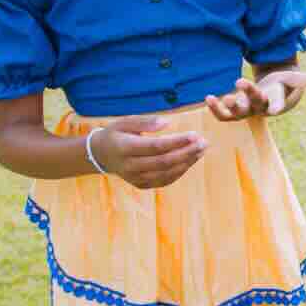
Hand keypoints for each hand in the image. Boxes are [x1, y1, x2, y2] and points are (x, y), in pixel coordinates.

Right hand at [91, 115, 206, 189]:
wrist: (101, 155)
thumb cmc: (117, 133)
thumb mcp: (125, 121)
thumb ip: (146, 121)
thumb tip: (168, 122)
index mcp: (125, 148)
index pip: (156, 146)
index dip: (177, 141)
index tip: (195, 134)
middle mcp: (130, 166)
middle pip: (164, 162)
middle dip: (187, 153)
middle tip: (204, 143)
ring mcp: (135, 178)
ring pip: (166, 173)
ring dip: (187, 162)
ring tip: (201, 150)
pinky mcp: (141, 185)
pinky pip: (164, 181)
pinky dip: (180, 172)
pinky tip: (191, 160)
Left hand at [207, 69, 305, 120]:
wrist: (272, 91)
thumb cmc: (284, 83)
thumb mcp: (292, 78)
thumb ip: (298, 79)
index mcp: (276, 102)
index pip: (278, 104)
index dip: (277, 106)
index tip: (275, 109)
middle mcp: (261, 109)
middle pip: (255, 103)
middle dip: (248, 93)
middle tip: (240, 80)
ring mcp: (247, 111)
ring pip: (236, 114)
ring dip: (228, 106)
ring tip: (223, 97)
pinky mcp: (235, 110)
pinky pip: (224, 115)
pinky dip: (215, 109)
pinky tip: (208, 98)